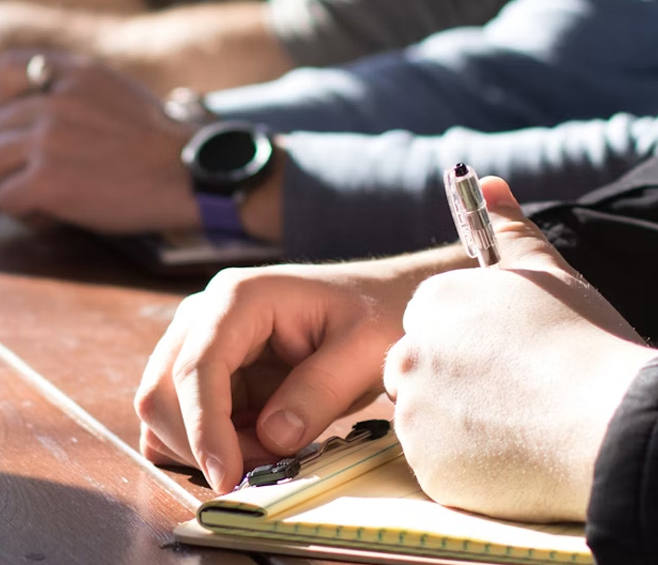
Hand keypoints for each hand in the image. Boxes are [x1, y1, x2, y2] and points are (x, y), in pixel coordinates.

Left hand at [0, 49, 198, 230]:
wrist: (189, 177)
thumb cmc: (158, 143)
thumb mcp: (119, 91)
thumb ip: (74, 88)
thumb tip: (32, 101)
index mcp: (76, 73)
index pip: (7, 68)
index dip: (4, 99)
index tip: (15, 124)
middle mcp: (56, 100)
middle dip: (14, 154)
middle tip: (49, 172)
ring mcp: (48, 139)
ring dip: (13, 182)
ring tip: (46, 195)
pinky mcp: (46, 180)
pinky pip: (3, 199)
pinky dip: (23, 211)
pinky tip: (52, 213)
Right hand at [135, 248, 465, 492]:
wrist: (381, 304)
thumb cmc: (375, 314)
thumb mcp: (364, 350)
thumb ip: (320, 391)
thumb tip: (272, 438)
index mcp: (241, 297)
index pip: (197, 367)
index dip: (204, 428)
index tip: (228, 475)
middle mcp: (206, 314)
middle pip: (163, 392)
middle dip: (205, 442)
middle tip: (270, 462)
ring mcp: (201, 341)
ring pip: (164, 412)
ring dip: (206, 447)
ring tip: (273, 448)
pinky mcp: (208, 371)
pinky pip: (181, 421)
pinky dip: (207, 445)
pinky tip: (257, 443)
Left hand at [383, 178, 655, 522]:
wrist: (608, 421)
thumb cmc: (583, 339)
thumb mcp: (549, 271)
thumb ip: (509, 229)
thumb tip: (488, 184)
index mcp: (435, 302)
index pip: (434, 319)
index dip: (475, 337)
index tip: (511, 352)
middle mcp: (411, 354)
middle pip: (423, 368)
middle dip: (458, 378)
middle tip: (517, 389)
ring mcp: (416, 416)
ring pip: (429, 418)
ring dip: (462, 421)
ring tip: (523, 421)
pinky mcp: (429, 470)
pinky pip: (441, 465)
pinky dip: (469, 463)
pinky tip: (516, 453)